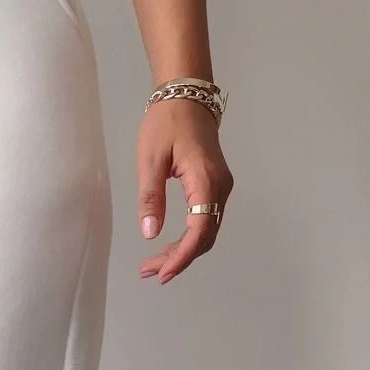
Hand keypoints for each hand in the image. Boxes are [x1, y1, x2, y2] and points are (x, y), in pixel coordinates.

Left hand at [136, 98, 233, 283]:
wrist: (187, 97)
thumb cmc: (166, 123)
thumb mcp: (150, 160)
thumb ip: (150, 198)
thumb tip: (150, 234)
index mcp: (205, 180)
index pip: (200, 230)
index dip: (182, 256)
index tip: (162, 272)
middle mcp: (220, 187)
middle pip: (205, 236)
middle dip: (179, 258)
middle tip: (149, 271)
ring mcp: (221, 187)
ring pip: (206, 230)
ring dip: (183, 251)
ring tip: (154, 264)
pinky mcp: (215, 186)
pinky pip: (206, 220)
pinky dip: (189, 237)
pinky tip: (170, 246)